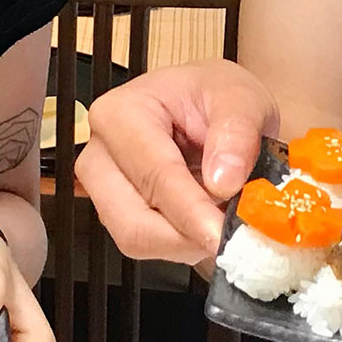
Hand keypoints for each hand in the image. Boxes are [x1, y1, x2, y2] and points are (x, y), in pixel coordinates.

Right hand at [77, 61, 274, 265]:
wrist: (210, 106)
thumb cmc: (216, 96)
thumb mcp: (242, 97)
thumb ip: (237, 132)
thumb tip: (224, 181)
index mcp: (121, 112)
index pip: (155, 175)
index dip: (191, 211)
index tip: (224, 234)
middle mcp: (100, 153)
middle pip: (132, 221)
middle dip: (186, 236)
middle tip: (232, 234)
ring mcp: (102, 187)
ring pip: (137, 240)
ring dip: (186, 242)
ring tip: (223, 218)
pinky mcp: (114, 212)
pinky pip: (146, 244)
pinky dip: (182, 243)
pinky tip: (206, 220)